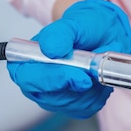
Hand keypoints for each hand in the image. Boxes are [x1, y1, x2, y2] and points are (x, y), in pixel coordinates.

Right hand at [8, 0, 130, 117]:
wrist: (104, 35)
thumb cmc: (84, 27)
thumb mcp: (75, 23)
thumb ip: (60, 34)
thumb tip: (49, 49)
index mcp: (26, 61)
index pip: (27, 79)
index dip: (51, 79)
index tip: (77, 75)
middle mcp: (37, 83)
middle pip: (51, 98)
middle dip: (75, 87)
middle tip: (91, 73)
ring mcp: (55, 98)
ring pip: (72, 105)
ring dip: (90, 89)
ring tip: (94, 68)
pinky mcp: (74, 107)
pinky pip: (87, 108)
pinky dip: (98, 94)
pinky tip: (98, 78)